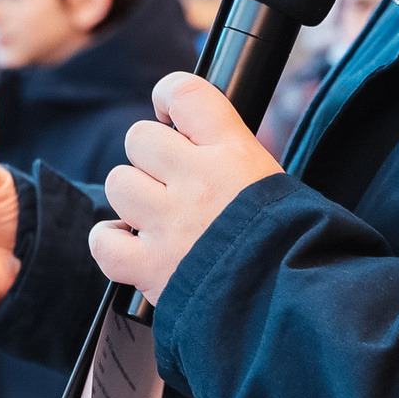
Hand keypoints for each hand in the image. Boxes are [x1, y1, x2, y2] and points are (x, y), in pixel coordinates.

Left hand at [93, 73, 284, 303]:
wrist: (292, 304)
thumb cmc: (294, 244)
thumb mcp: (279, 183)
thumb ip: (236, 158)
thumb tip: (204, 141)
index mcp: (234, 154)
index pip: (185, 93)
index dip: (169, 96)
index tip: (169, 111)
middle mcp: (196, 181)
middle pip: (140, 137)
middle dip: (152, 156)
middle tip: (174, 179)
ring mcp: (169, 224)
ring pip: (119, 183)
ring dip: (134, 198)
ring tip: (160, 217)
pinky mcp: (150, 267)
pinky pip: (104, 242)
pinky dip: (112, 243)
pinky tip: (133, 244)